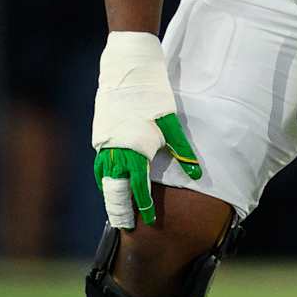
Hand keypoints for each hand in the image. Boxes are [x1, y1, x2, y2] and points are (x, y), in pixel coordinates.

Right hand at [91, 32, 202, 227]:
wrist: (127, 69)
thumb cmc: (153, 95)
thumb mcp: (171, 123)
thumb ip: (181, 151)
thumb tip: (197, 174)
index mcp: (135, 150)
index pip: (139, 188)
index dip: (144, 207)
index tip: (149, 221)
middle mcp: (116, 152)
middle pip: (116, 191)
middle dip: (120, 211)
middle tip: (125, 227)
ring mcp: (105, 145)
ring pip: (104, 180)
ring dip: (110, 197)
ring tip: (116, 213)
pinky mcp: (100, 137)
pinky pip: (100, 167)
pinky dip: (104, 180)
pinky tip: (109, 185)